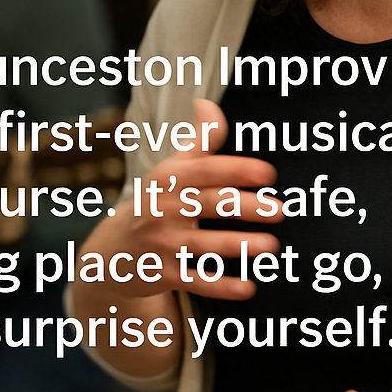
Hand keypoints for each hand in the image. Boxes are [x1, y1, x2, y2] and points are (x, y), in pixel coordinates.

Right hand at [83, 98, 281, 303]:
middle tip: (278, 210)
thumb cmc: (155, 202)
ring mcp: (162, 242)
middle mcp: (164, 208)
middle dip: (244, 206)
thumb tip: (207, 103)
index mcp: (170, 178)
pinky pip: (194, 281)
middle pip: (208, 204)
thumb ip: (198, 140)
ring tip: (270, 246)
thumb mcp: (172, 169)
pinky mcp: (163, 274)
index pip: (206, 170)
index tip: (267, 174)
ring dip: (237, 246)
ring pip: (203, 244)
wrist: (113, 250)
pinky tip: (247, 287)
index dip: (236, 170)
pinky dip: (219, 286)